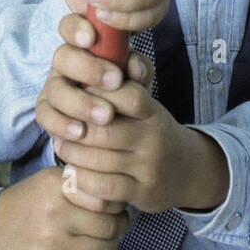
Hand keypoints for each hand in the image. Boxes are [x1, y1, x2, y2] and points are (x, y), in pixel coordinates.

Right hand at [0, 167, 129, 249]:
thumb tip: (119, 195)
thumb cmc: (28, 204)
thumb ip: (82, 182)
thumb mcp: (50, 180)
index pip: (108, 198)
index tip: (116, 210)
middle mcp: (54, 212)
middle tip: (113, 230)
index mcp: (58, 184)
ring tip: (101, 245)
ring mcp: (49, 242)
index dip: (118, 207)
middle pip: (109, 227)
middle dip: (117, 230)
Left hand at [35, 22, 229, 214]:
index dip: (94, 94)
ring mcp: (148, 167)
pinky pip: (104, 188)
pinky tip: (73, 173)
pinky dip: (83, 180)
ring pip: (99, 160)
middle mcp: (153, 137)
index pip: (122, 95)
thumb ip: (127, 84)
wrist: (188, 171)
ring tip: (61, 147)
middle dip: (75, 129)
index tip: (76, 95)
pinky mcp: (142, 193)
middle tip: (60, 127)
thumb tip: (112, 56)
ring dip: (73, 154)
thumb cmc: (154, 132)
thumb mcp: (147, 106)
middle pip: (102, 130)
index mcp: (152, 111)